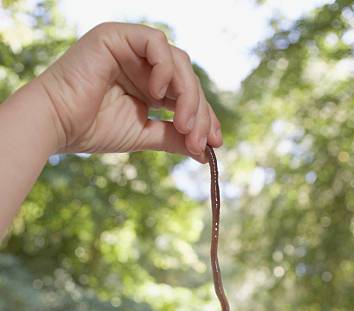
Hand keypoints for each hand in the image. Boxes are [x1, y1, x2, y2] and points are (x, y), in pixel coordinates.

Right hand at [37, 22, 222, 160]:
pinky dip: (164, 67)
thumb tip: (204, 152)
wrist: (58, 124)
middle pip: (186, 78)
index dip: (204, 116)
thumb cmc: (93, 129)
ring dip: (187, 95)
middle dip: (199, 110)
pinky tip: (159, 94)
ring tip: (183, 125)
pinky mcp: (118, 36)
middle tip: (201, 140)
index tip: (214, 142)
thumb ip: (173, 137)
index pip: (185, 94)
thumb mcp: (143, 134)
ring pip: (177, 61)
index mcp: (147, 83)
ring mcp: (130, 47)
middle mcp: (142, 63)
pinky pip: (155, 42)